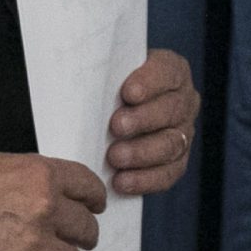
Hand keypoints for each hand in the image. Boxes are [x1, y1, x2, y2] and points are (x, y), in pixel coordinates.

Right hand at [0, 152, 103, 250]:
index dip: (92, 200)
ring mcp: (37, 248)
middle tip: (67, 244)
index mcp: (38, 176)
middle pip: (86, 230)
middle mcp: (45, 211)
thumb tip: (37, 198)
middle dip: (80, 239)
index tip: (91, 207)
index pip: (86, 187)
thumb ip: (23, 182)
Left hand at [107, 48, 198, 196]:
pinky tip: (122, 181)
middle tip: (116, 127)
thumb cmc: (96, 84)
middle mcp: (183, 100)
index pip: (167, 71)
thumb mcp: (97, 70)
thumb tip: (67, 71)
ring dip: (142, 153)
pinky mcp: (176, 161)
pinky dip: (145, 179)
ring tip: (114, 158)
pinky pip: (168, 173)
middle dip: (142, 120)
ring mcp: (182, 132)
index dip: (151, 81)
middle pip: (170, 110)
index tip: (128, 93)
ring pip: (171, 144)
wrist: (100, 112)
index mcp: (169, 70)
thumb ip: (93, 69)